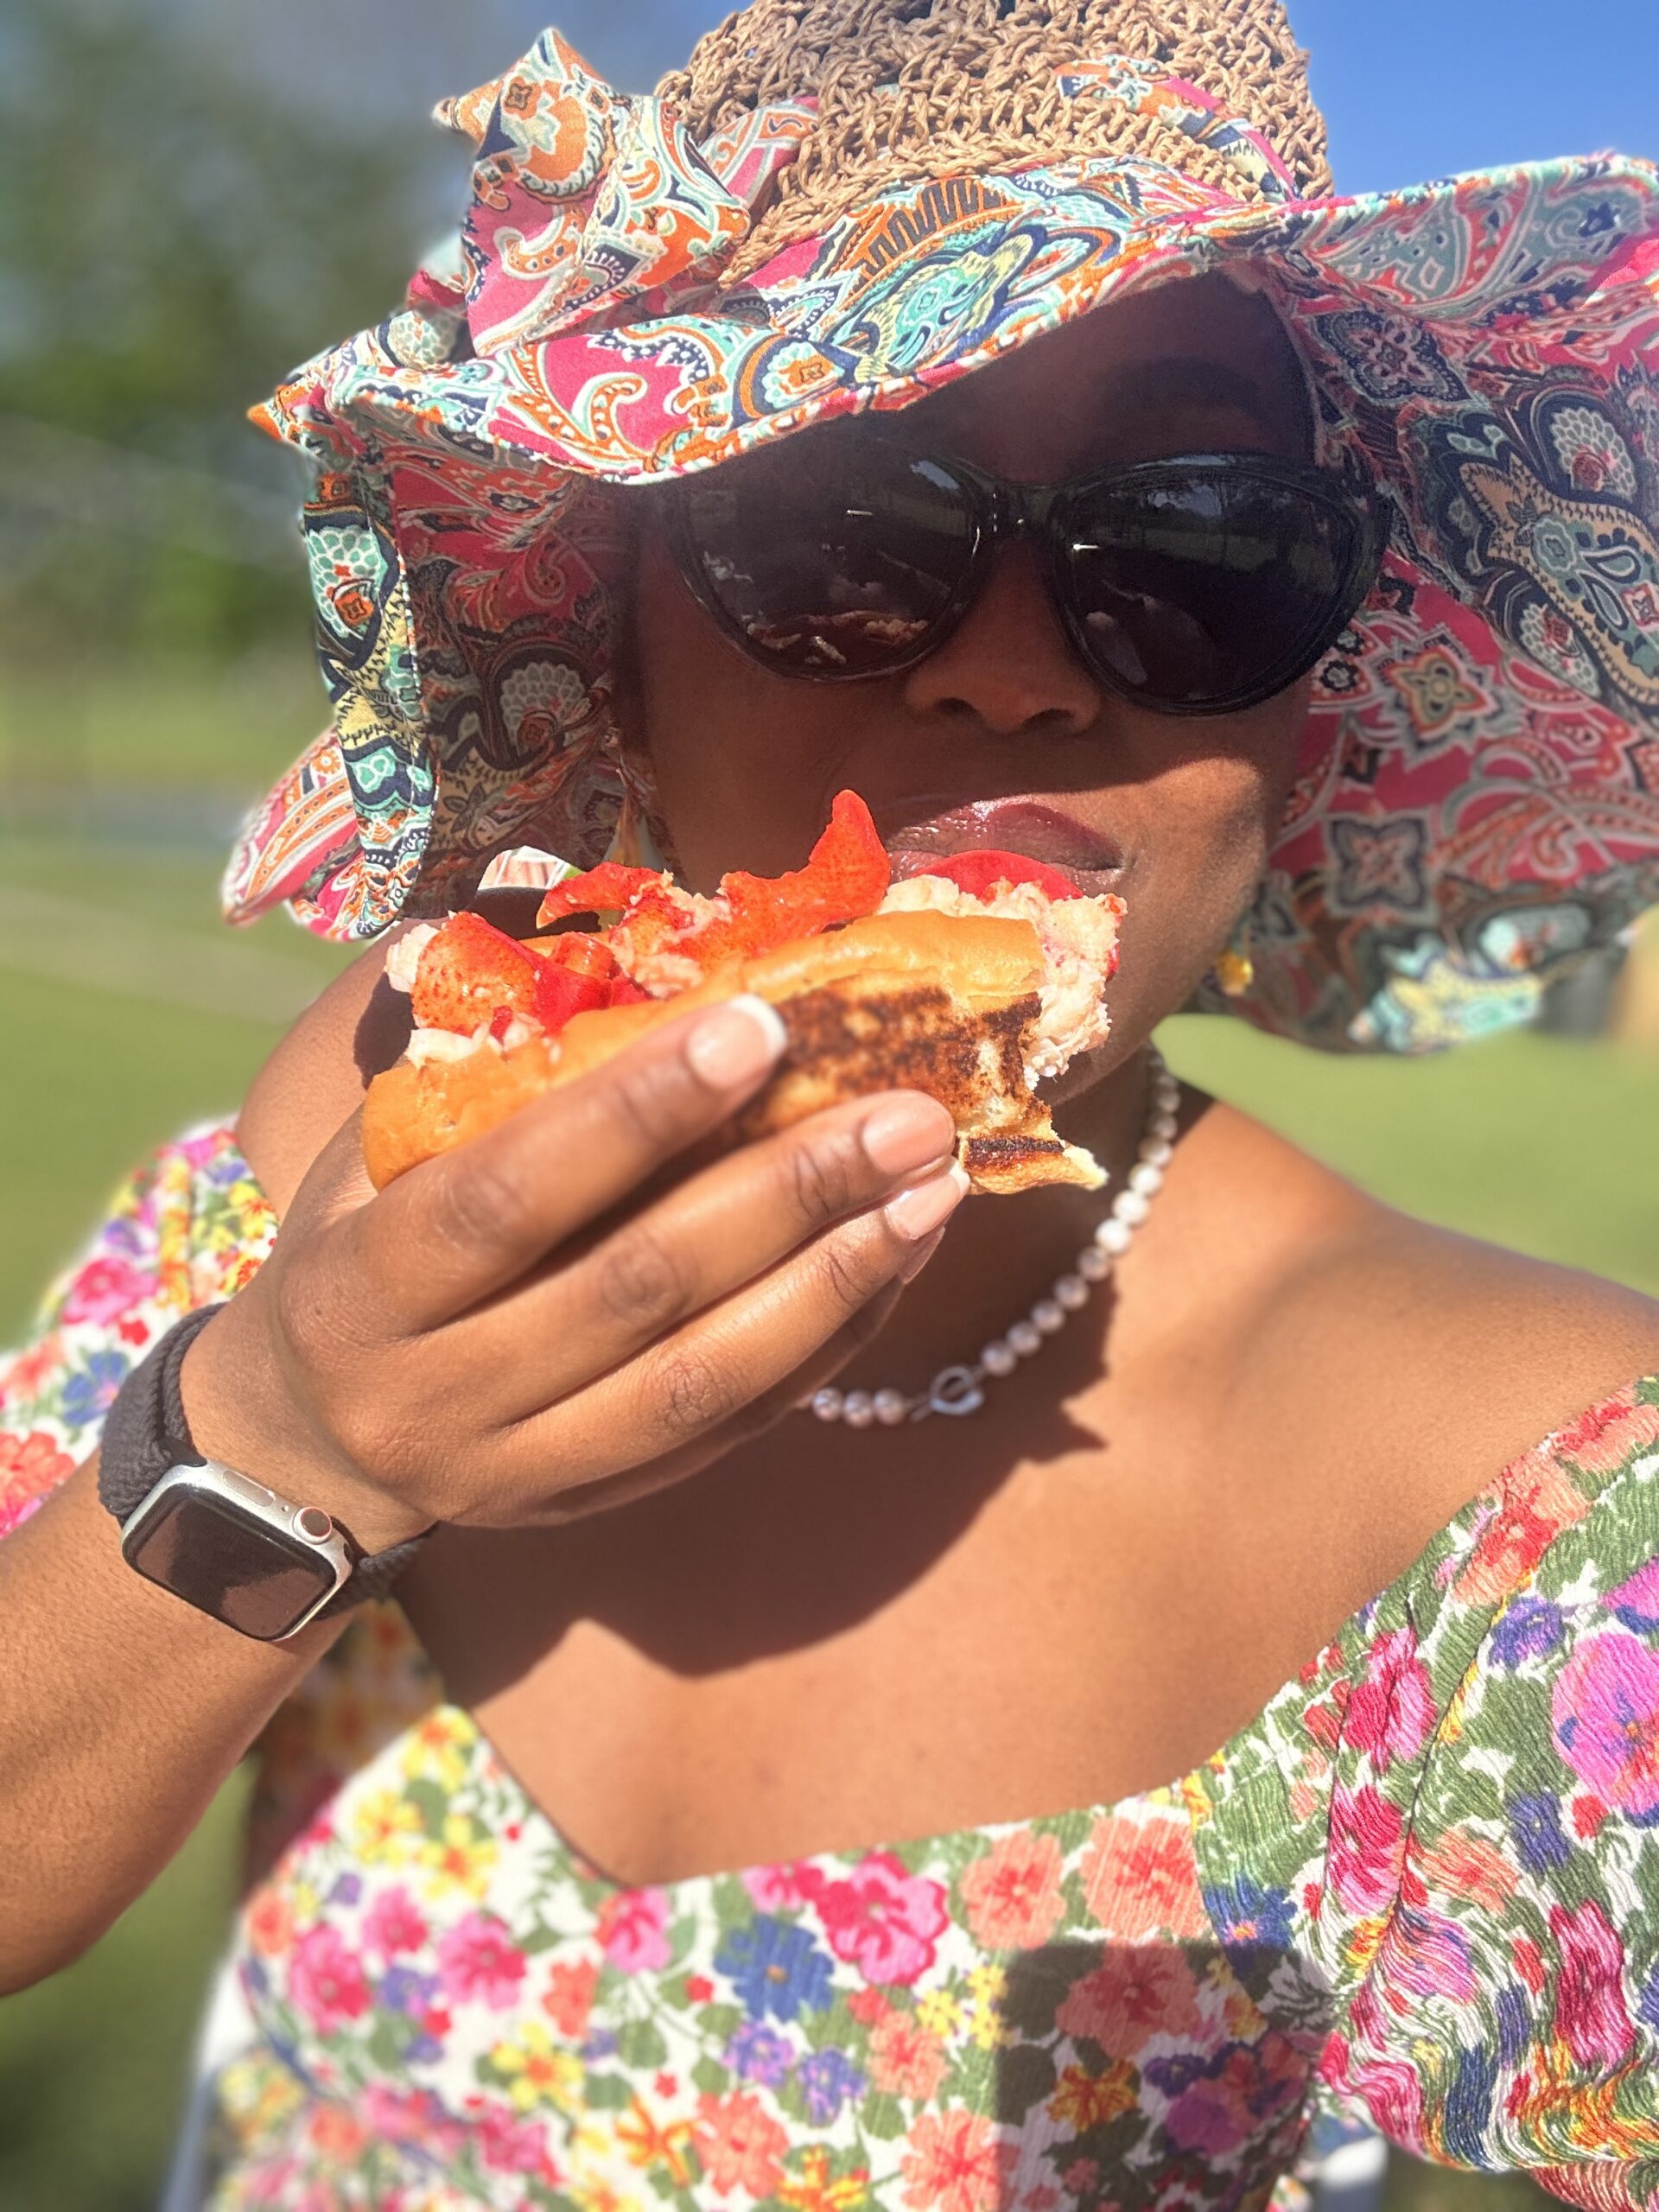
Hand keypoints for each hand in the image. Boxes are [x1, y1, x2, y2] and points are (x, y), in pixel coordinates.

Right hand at [182, 996, 965, 1545]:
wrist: (313, 1435)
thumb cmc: (362, 1243)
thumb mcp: (372, 1152)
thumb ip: (480, 1066)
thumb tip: (628, 939)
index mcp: (363, 1286)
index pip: (508, 1196)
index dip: (636, 1113)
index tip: (761, 1026)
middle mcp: (435, 1393)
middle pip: (632, 1290)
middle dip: (784, 1193)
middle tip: (907, 1112)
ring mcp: (518, 1467)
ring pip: (699, 1380)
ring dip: (834, 1277)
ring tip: (934, 1188)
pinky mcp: (589, 1506)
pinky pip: (730, 1429)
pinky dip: (825, 1344)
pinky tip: (896, 1262)